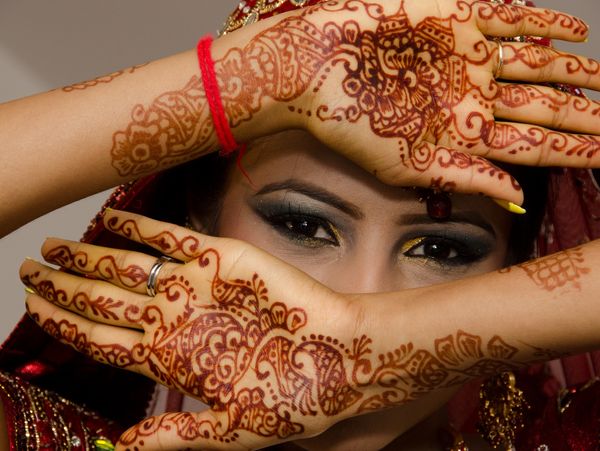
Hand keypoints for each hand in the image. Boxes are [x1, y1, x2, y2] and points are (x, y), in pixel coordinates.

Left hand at [21, 209, 363, 449]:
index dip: (65, 323)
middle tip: (29, 268)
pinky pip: (171, 238)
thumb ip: (173, 434)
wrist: (335, 356)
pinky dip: (139, 228)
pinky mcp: (220, 258)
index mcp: (170, 359)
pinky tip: (109, 220)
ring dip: (90, 254)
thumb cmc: (288, 397)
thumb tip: (117, 449)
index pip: (101, 338)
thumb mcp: (229, 430)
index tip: (34, 306)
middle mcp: (175, 318)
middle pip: (104, 299)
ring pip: (128, 266)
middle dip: (63, 285)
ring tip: (55, 245)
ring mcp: (194, 286)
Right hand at [218, 0, 599, 203]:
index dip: (573, 152)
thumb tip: (519, 201)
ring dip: (573, 70)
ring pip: (534, 62)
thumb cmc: (351, 122)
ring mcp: (465, 57)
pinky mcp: (453, 17)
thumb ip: (466, 179)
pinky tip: (573, 31)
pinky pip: (509, 18)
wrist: (312, 69)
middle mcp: (469, 96)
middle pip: (541, 107)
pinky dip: (542, 24)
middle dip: (583, 115)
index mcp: (461, 134)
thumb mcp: (409, 166)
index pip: (531, 147)